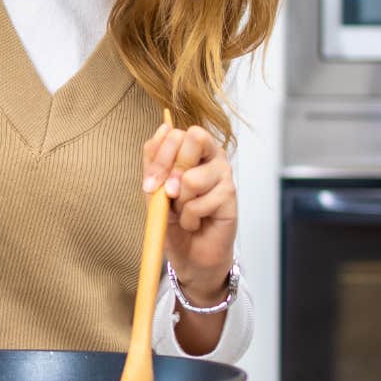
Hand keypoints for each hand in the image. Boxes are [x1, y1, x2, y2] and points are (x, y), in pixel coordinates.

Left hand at [141, 121, 236, 305]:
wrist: (188, 253)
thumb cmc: (173, 218)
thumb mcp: (154, 187)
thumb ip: (155, 159)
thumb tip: (164, 128)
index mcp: (192, 149)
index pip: (176, 133)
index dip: (160, 157)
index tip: (150, 184)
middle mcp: (212, 156)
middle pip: (194, 137)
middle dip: (171, 170)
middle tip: (169, 194)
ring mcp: (224, 174)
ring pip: (192, 177)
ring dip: (180, 203)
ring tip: (185, 211)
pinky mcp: (231, 196)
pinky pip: (200, 203)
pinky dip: (190, 218)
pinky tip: (196, 222)